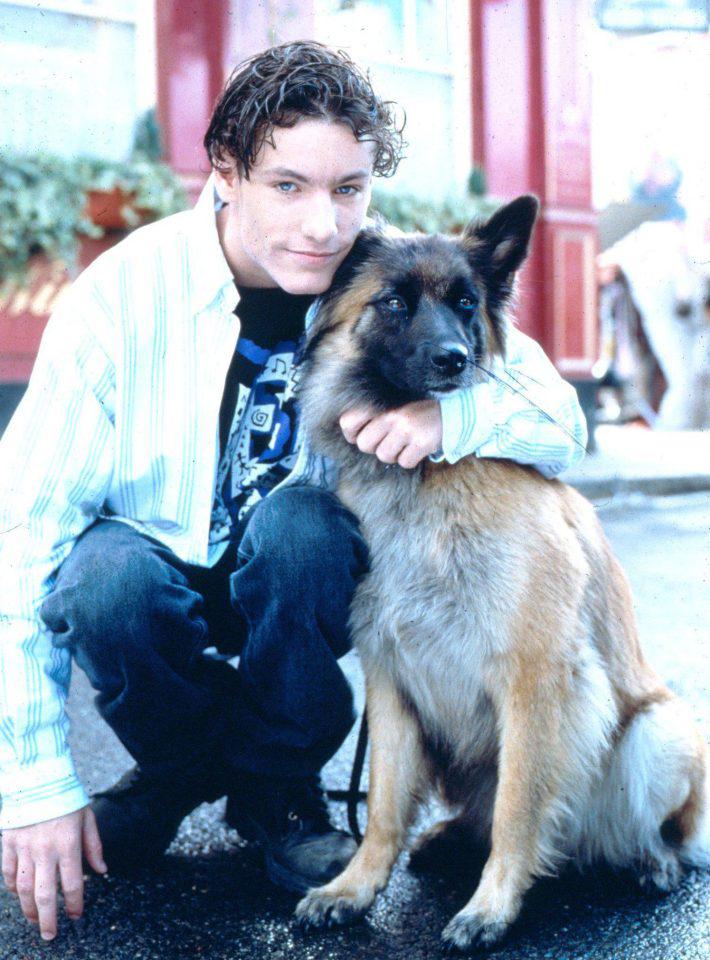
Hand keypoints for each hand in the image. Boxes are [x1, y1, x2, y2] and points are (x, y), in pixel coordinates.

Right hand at [1, 806, 105, 940]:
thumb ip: (94, 846)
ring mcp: (24, 848)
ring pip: (23, 889)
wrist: (38, 776)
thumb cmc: (66, 797)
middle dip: (48, 919)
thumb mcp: (87, 817)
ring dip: (28, 908)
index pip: (73, 884)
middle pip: (45, 894)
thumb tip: (103, 871)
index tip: (77, 915)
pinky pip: (7, 872)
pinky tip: (17, 894)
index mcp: (68, 845)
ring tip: (35, 919)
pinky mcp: (9, 843)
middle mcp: (45, 851)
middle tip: (50, 935)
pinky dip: (10, 887)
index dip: (76, 904)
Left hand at [339, 400, 442, 468]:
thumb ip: (374, 418)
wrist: (451, 412)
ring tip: (405, 444)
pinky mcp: (421, 442)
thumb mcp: (394, 408)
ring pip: (384, 456)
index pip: (348, 422)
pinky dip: (410, 459)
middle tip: (389, 441)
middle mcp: (392, 416)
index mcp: (382, 405)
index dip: (351, 434)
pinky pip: (404, 462)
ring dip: (394, 455)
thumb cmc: (417, 413)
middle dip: (375, 447)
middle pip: (364, 444)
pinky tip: (417, 448)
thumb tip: (353, 438)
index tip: (361, 436)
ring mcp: (407, 429)